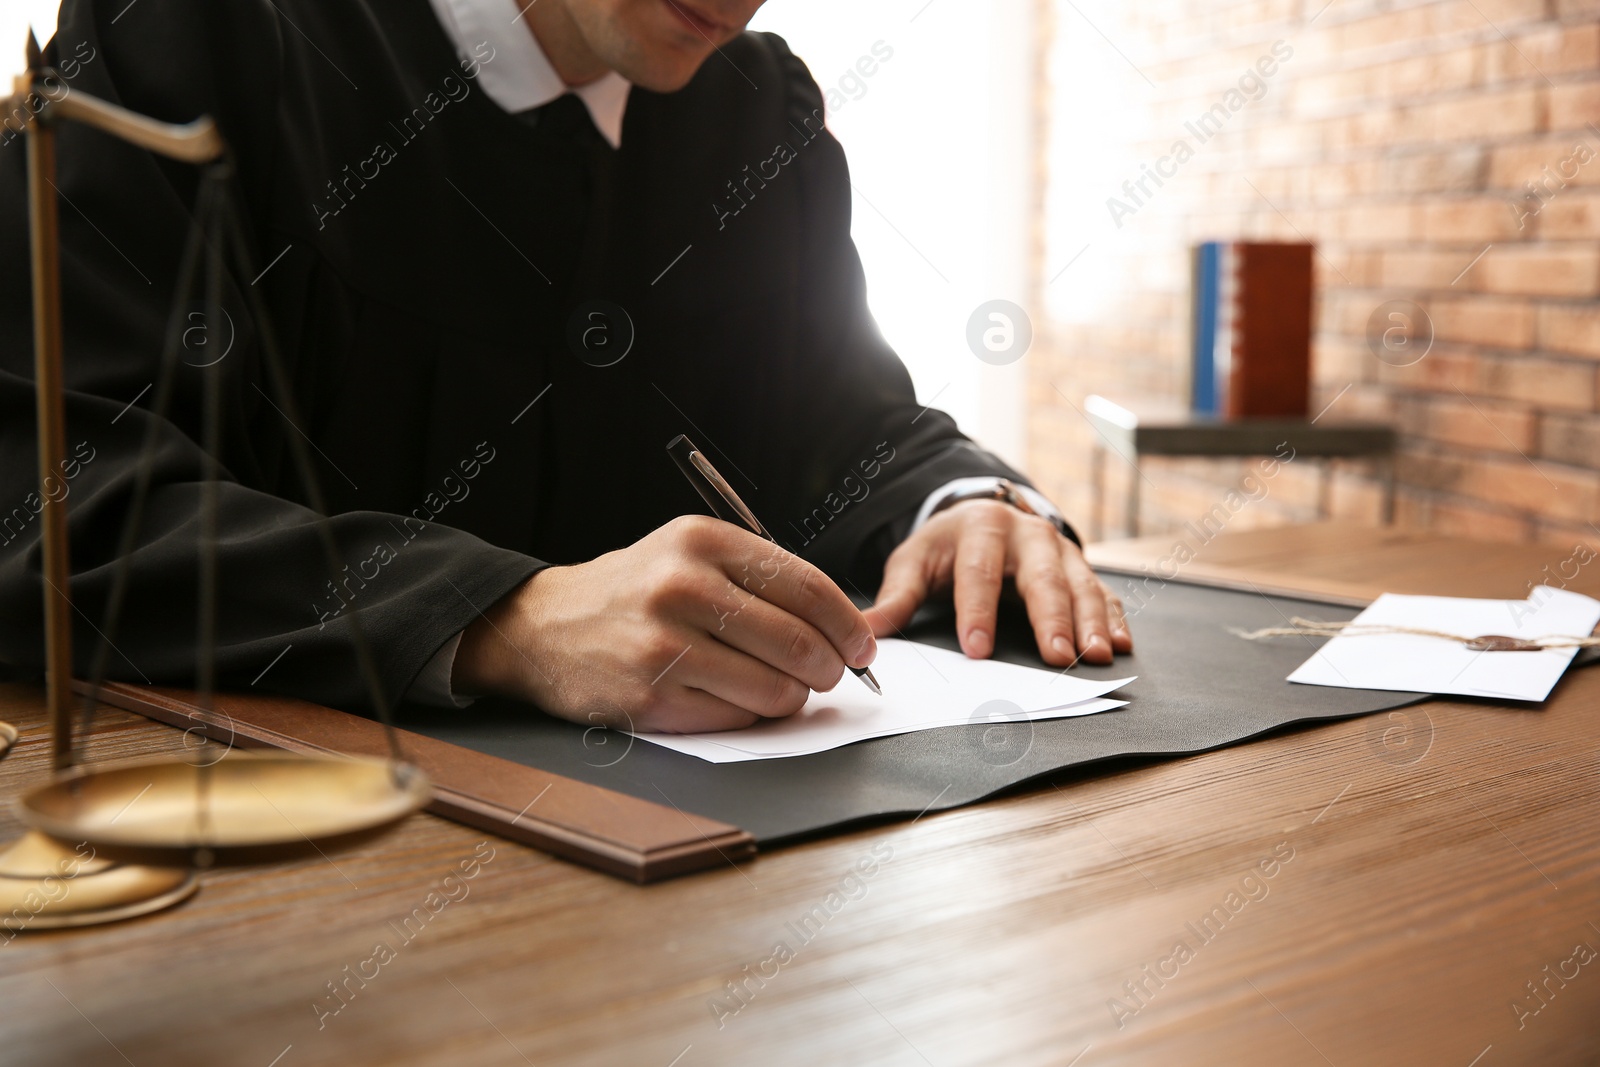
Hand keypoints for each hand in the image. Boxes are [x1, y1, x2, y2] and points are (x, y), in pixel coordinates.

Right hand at [451, 516, 877, 732]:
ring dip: (793, 697)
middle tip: (830, 675)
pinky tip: (737, 699)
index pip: (807, 586)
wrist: (543, 628)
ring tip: (780, 687)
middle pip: (799, 641)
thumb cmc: (635, 593)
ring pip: (775, 687)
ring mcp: (664, 645)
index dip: (848, 623)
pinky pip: (737, 717)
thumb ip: (763, 579)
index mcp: (703, 542)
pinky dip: (752, 715)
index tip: (863, 645)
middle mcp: (683, 587)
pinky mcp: (651, 697)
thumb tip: (845, 625)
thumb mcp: (691, 555)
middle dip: (830, 667)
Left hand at [863, 500, 1130, 666]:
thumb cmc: (947, 546)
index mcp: (981, 527)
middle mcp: (1027, 534)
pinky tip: (1118, 645)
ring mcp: (1060, 550)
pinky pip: (1103, 592)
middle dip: (1051, 617)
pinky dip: (1113, 618)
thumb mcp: (915, 561)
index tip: (976, 649)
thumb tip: (866, 632)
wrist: (982, 516)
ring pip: (1080, 585)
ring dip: (1090, 622)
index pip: (978, 572)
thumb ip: (896, 597)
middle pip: (1042, 577)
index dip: (978, 611)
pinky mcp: (1081, 567)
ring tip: (1094, 655)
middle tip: (1057, 655)